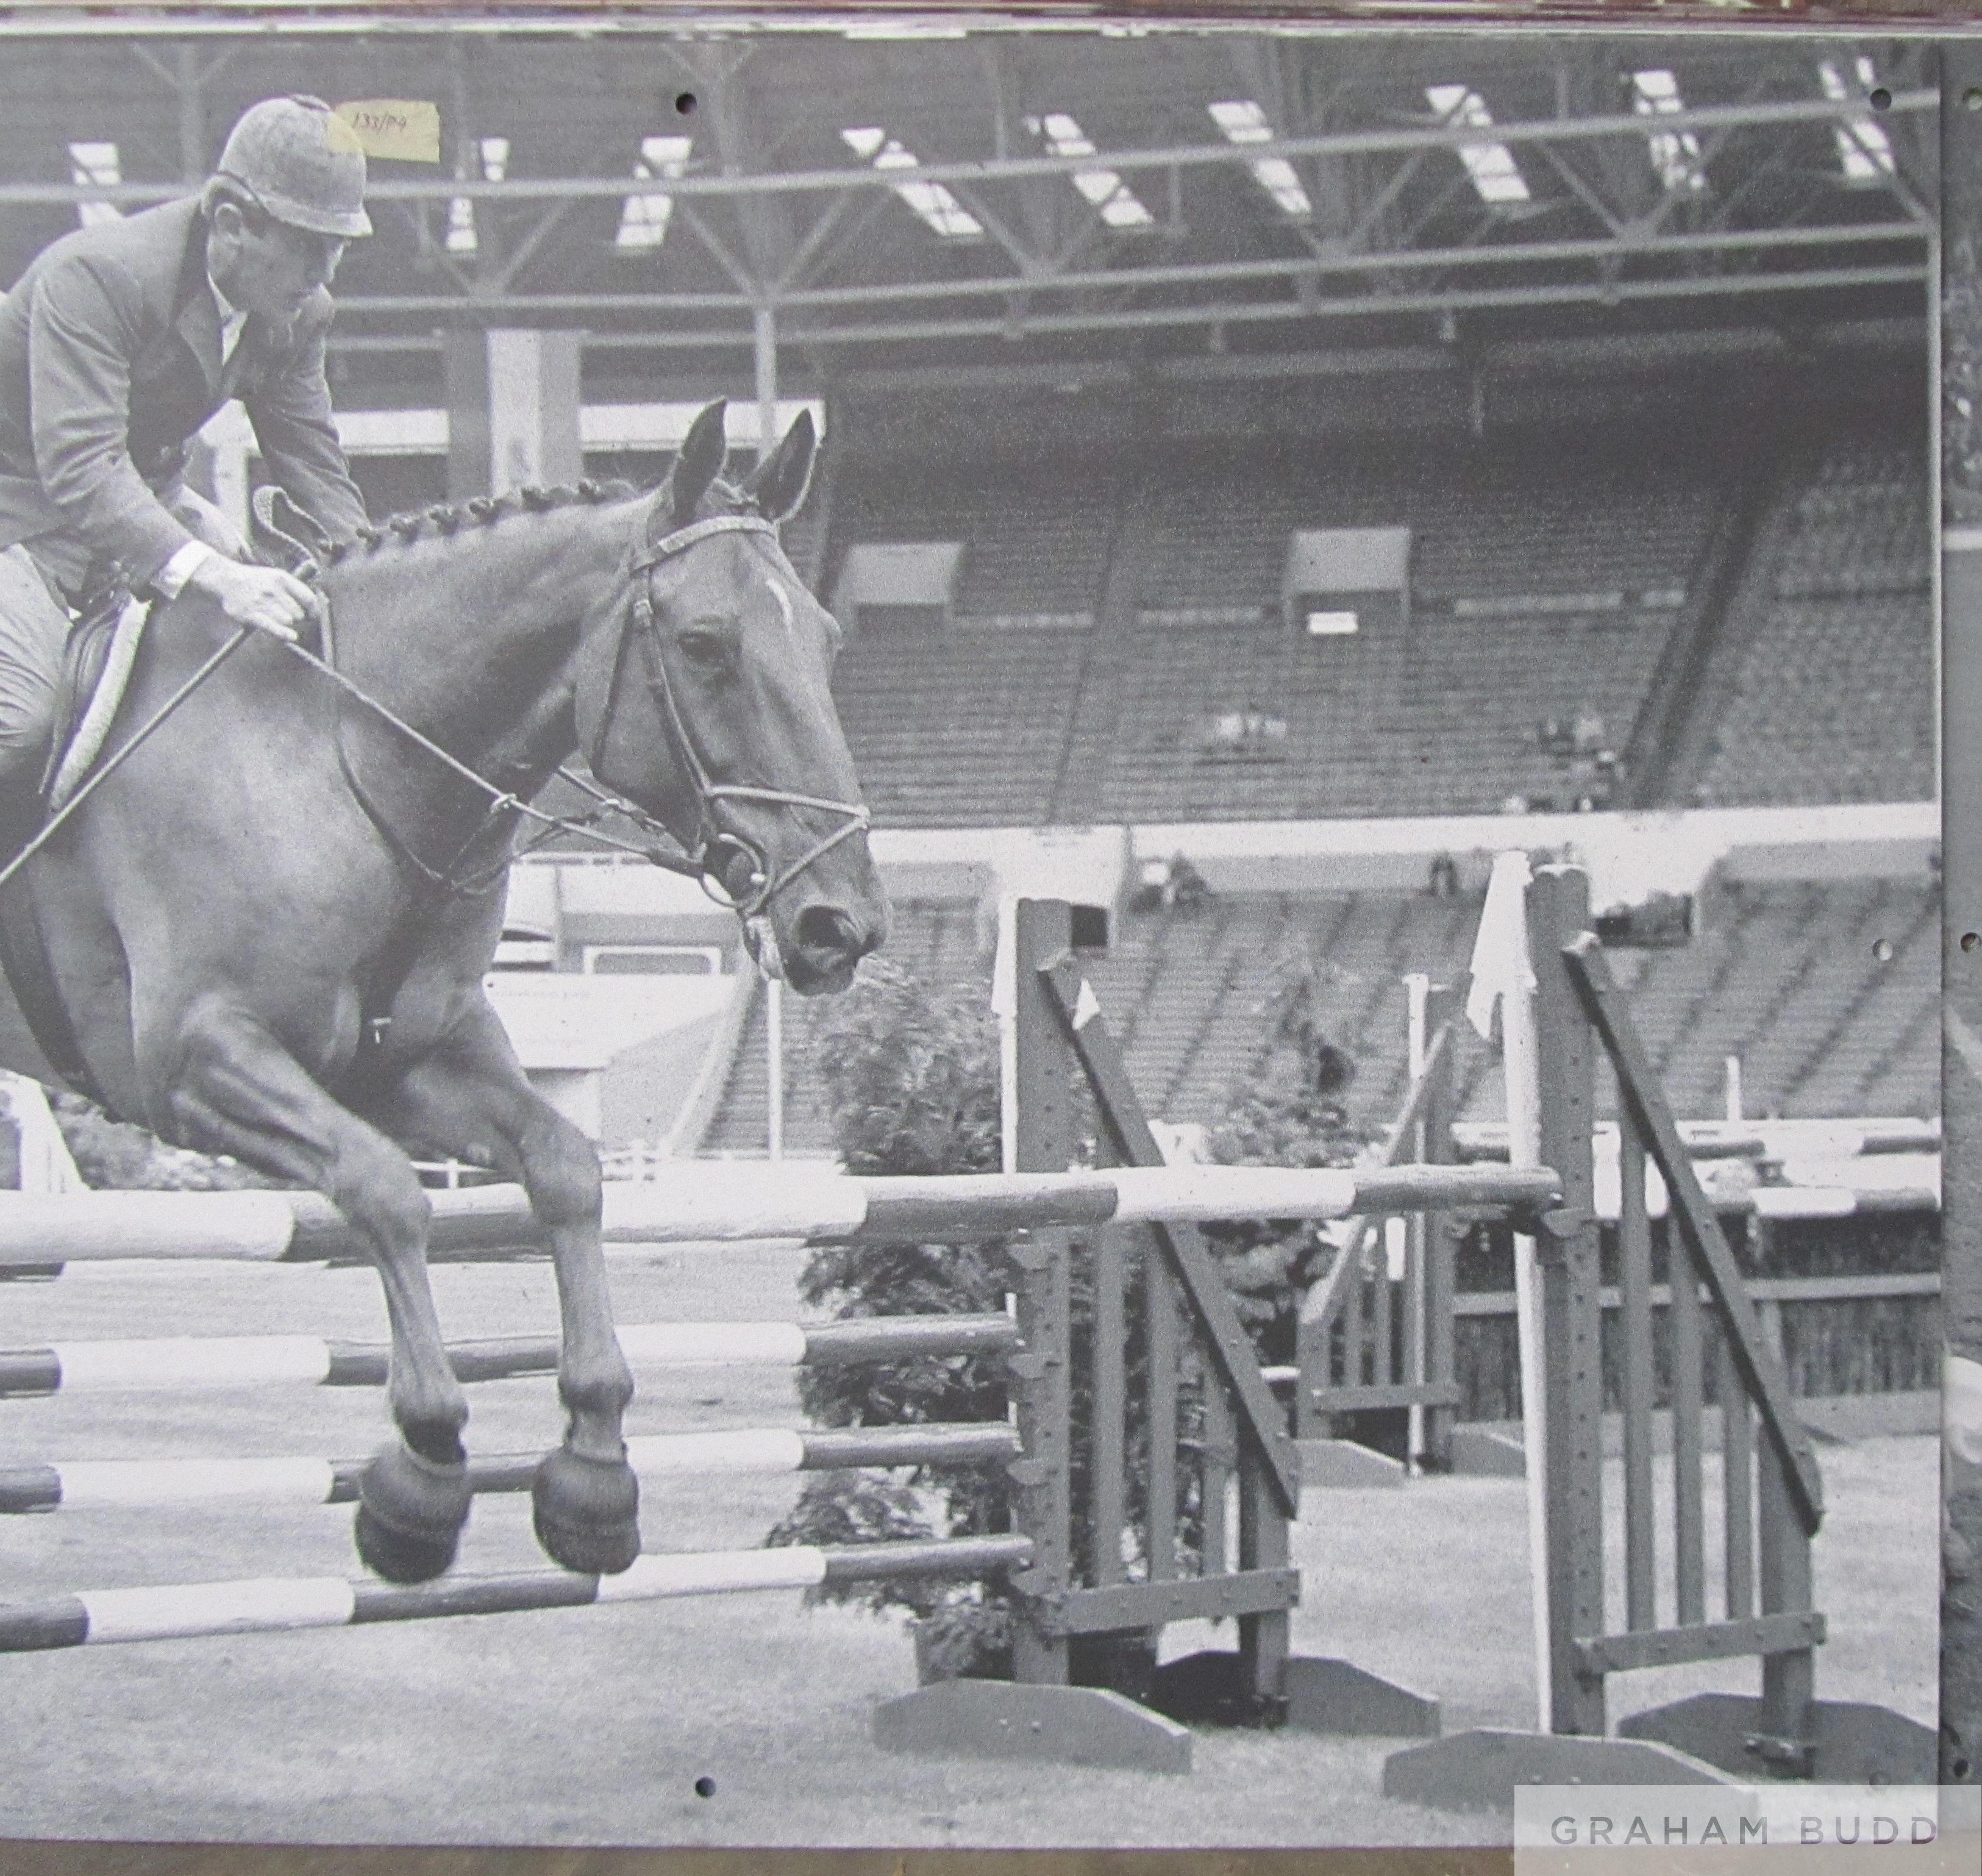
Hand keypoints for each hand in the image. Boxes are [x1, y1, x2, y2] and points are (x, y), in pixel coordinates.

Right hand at [186, 555, 319, 642]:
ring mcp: (261, 602)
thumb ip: (295, 589)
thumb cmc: (256, 580)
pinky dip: (283, 633)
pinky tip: (291, 637)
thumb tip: (319, 604)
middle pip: (299, 613)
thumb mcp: (276, 576)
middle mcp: (273, 589)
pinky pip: (272, 627)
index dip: (314, 610)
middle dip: (298, 618)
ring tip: (277, 618)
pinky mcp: (251, 614)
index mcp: (282, 578)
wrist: (226, 579)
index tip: (313, 615)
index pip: (309, 598)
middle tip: (290, 617)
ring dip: (287, 625)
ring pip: (288, 621)